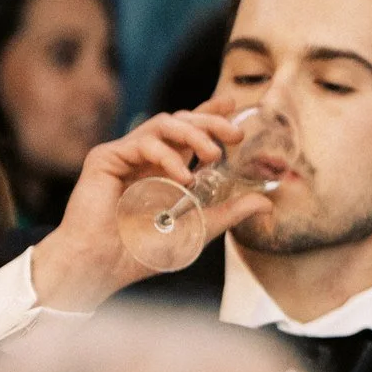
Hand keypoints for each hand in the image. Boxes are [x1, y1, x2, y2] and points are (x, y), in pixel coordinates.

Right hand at [29, 106, 270, 311]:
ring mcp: (125, 156)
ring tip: (214, 155)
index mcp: (165, 169)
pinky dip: (168, 156)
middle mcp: (145, 158)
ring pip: (163, 124)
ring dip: (194, 133)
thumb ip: (230, 212)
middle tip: (235, 134)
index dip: (209, 114)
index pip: (189, 133)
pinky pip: (142, 143)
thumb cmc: (144, 250)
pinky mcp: (105, 158)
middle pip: (180, 121)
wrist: (104, 266)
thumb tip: (267, 203)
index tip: (233, 104)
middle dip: (210, 121)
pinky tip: (183, 178)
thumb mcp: (199, 228)